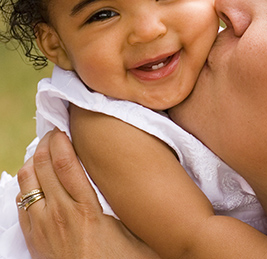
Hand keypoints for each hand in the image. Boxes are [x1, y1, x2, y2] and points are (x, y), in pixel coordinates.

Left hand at [17, 129, 158, 258]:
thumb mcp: (134, 232)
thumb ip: (134, 205)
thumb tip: (147, 179)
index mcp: (86, 211)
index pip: (65, 165)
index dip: (61, 141)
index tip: (64, 127)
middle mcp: (59, 216)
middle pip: (42, 168)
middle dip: (45, 143)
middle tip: (54, 131)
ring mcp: (42, 228)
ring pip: (26, 183)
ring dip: (33, 161)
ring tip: (45, 151)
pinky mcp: (34, 239)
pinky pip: (20, 203)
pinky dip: (25, 184)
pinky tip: (36, 178)